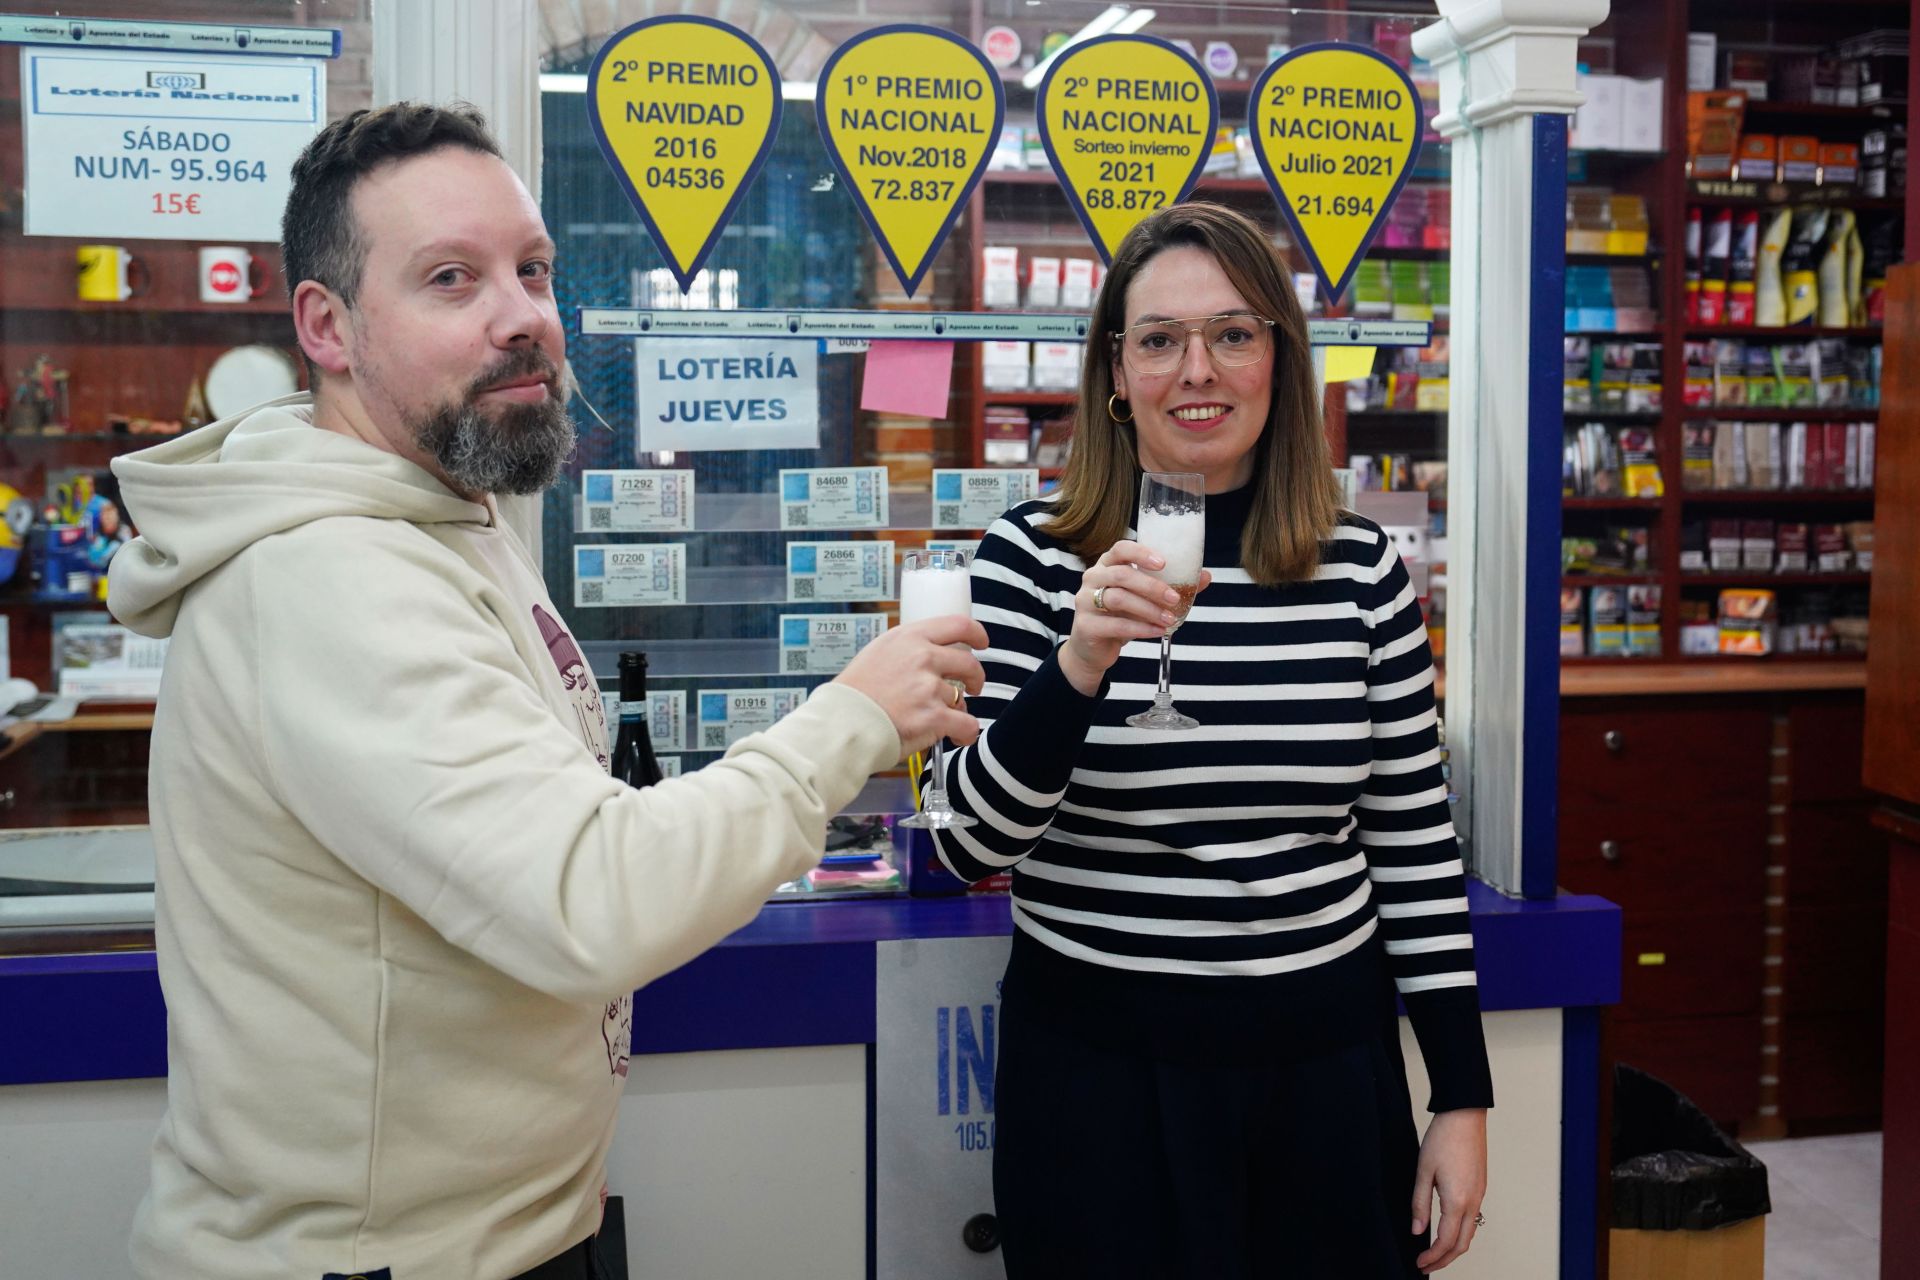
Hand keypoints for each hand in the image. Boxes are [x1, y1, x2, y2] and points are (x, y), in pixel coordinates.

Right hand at [833, 616, 987, 758]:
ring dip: (958, 711)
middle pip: (969, 663)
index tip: (981, 642)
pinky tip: (958, 737)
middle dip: (976, 677)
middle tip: (972, 688)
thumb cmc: (853, 694)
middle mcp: (922, 657)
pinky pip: (967, 724)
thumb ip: (906, 651)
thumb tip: (931, 656)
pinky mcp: (933, 716)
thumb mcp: (877, 654)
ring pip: (962, 698)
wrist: (841, 723)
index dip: (977, 633)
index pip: (957, 625)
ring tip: (942, 722)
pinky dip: (966, 733)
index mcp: (908, 637)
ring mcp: (928, 686)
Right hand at [1058, 540, 1211, 696]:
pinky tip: (1157, 631)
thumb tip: (1205, 576)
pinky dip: (1141, 628)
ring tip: (1169, 619)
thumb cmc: (1120, 615)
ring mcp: (1085, 601)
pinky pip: (1116, 624)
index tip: (1163, 563)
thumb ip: (1170, 586)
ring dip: (1149, 609)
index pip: (1120, 549)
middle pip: (1122, 575)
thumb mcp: (1143, 599)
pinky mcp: (1086, 625)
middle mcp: (1093, 578)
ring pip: (1119, 599)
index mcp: (1107, 564)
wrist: (1093, 648)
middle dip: (1152, 587)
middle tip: (1175, 599)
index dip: (1141, 553)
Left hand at [1413, 1108, 1486, 1272]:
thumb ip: (1419, 1204)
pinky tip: (1448, 1230)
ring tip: (1436, 1253)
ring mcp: (1480, 1195)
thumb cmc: (1443, 1139)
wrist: (1464, 1115)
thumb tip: (1417, 1230)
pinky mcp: (1481, 1187)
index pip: (1446, 1241)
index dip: (1432, 1257)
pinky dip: (1461, 1233)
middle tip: (1426, 1266)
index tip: (1419, 1263)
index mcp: (1457, 1201)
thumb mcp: (1423, 1171)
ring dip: (1454, 1248)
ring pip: (1471, 1232)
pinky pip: (1474, 1218)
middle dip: (1445, 1259)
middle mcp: (1473, 1201)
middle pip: (1462, 1244)